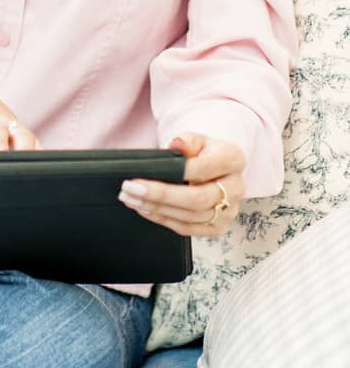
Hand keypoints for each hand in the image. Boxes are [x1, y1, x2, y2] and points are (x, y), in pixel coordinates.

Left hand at [117, 132, 244, 237]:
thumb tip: (177, 144)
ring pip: (190, 217)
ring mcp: (228, 211)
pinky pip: (188, 229)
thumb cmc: (203, 152)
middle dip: (160, 195)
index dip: (179, 172)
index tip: (150, 172)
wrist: (214, 169)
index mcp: (233, 160)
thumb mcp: (196, 138)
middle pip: (197, 199)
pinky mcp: (217, 227)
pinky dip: (163, 220)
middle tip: (131, 188)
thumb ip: (187, 140)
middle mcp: (235, 188)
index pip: (205, 168)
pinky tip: (144, 210)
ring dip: (156, 209)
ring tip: (131, 199)